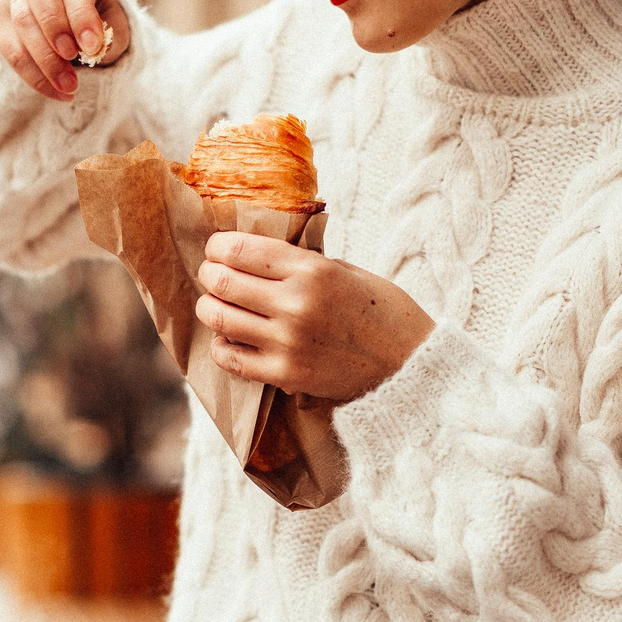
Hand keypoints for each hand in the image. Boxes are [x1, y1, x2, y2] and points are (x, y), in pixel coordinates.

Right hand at [0, 0, 126, 101]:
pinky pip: (9, 46)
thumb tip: (93, 49)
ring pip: (21, 19)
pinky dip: (32, 74)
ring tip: (69, 85)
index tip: (93, 46)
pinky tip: (55, 91)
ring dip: (45, 57)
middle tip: (72, 57)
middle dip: (54, 26)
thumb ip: (109, 32)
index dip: (81, 12)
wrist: (72, 19)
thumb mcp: (113, 19)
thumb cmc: (97, 15)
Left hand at [196, 232, 434, 401]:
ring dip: (210, 307)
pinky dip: (222, 344)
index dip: (218, 246)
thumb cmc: (383, 311)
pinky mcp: (285, 376)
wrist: (412, 365)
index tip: (217, 249)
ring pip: (220, 318)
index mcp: (312, 270)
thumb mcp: (346, 271)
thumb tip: (254, 254)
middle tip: (212, 274)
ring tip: (216, 304)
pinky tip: (229, 337)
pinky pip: (231, 358)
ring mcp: (288, 342)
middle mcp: (295, 304)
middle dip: (210, 274)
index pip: (240, 249)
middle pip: (222, 281)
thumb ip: (300, 263)